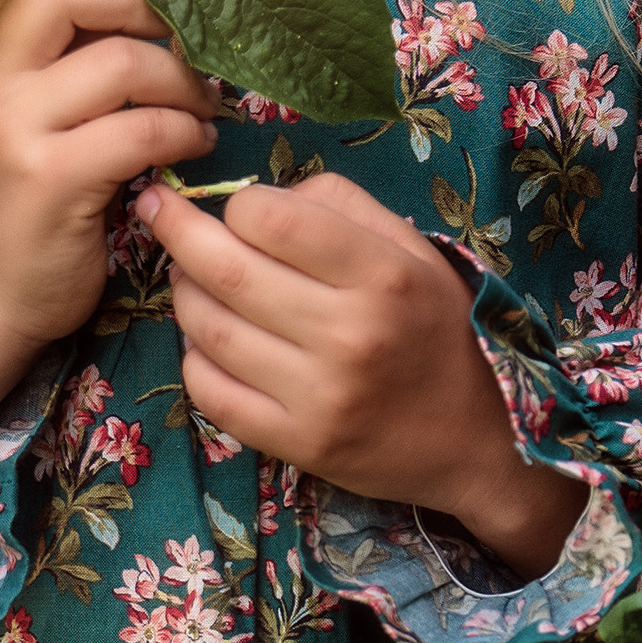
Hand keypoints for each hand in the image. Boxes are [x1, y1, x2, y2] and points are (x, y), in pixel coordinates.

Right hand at [0, 0, 215, 525]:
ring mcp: (12, 126)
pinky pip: (139, 130)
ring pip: (120, 61)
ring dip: (184, 80)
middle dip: (148, 5)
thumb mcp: (41, 102)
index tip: (160, 0)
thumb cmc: (39, 187)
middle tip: (190, 43)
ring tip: (205, 106)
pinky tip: (197, 145)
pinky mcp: (47, 179)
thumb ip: (77, 44)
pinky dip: (185, 132)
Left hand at [134, 169, 586, 576]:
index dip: (236, 204)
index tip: (234, 207)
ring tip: (189, 278)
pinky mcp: (299, 444)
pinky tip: (207, 340)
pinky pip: (210, 393)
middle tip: (160, 216)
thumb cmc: (438, 328)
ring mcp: (320, 397)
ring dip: (182, 294)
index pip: (269, 218)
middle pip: (225, 270)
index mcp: (382, 275)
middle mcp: (350, 335)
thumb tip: (259, 198)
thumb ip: (341, 206)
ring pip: (207, 329)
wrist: (480, 439)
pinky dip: (193, 357)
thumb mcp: (414, 250)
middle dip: (178, 233)